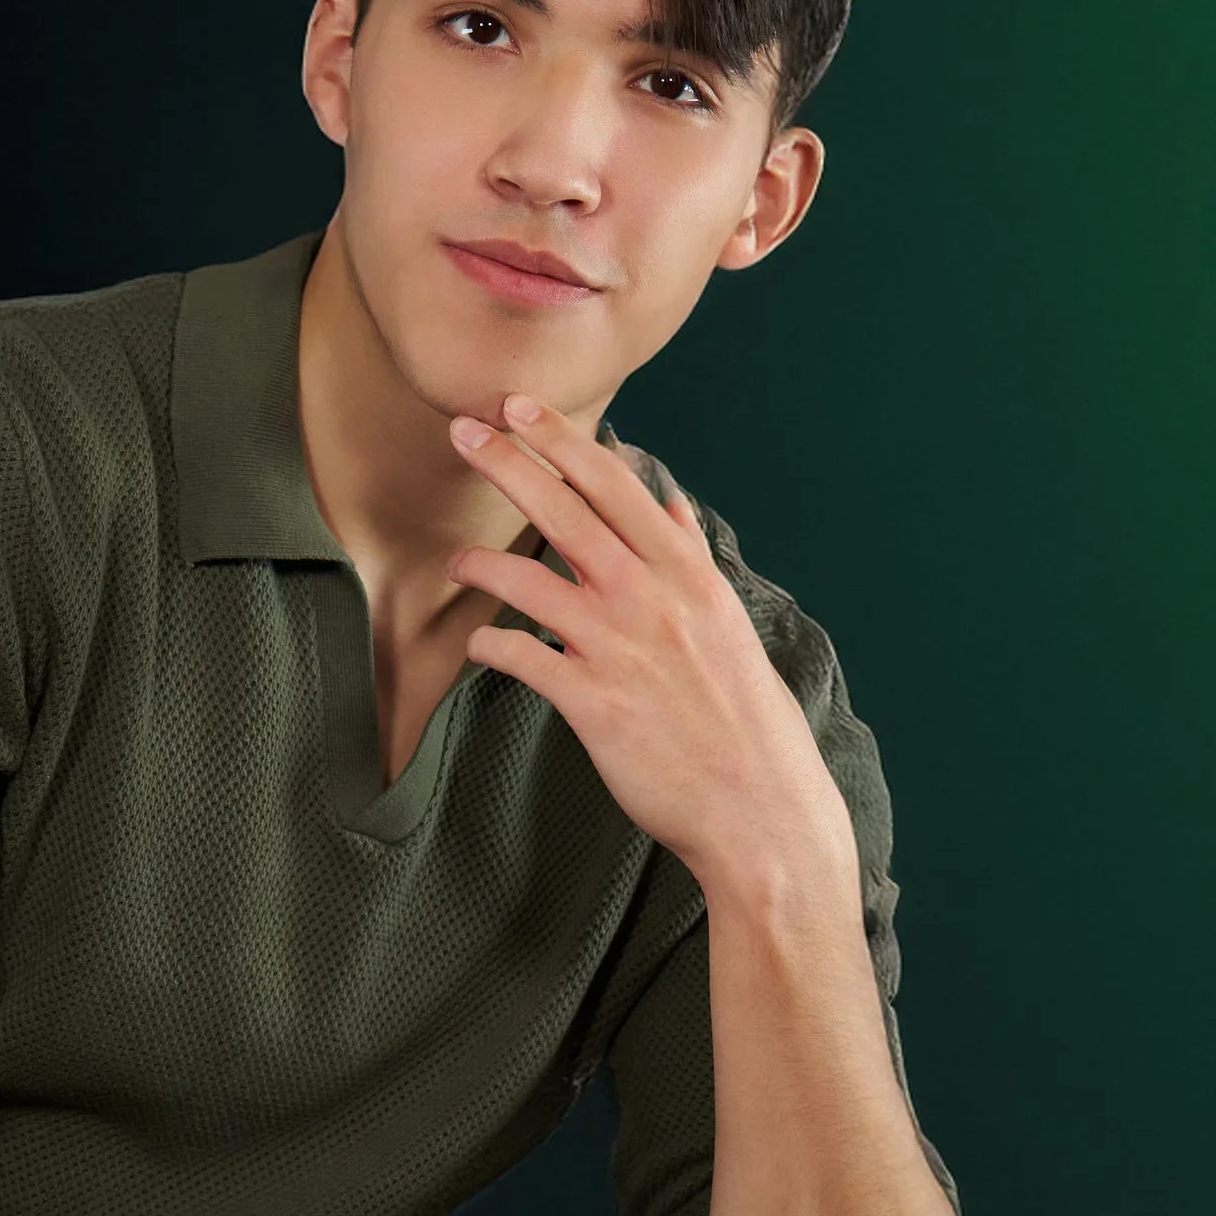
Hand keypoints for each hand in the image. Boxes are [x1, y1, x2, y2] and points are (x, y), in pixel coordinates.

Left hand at [444, 394, 853, 885]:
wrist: (759, 808)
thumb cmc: (746, 720)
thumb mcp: (730, 625)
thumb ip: (693, 561)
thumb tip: (673, 507)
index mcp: (687, 575)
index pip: (616, 487)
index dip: (563, 442)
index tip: (522, 406)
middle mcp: (651, 599)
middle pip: (565, 512)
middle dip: (509, 464)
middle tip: (464, 432)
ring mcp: (618, 648)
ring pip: (529, 580)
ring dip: (482, 562)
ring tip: (456, 560)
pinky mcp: (591, 702)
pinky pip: (521, 656)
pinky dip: (493, 644)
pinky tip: (482, 643)